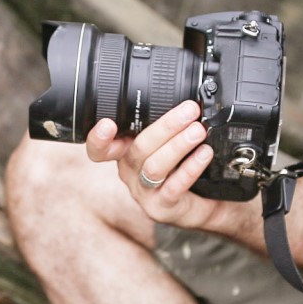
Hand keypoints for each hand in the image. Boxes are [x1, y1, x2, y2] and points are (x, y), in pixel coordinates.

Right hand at [83, 99, 248, 235]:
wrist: (198, 203)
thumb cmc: (178, 168)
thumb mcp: (164, 144)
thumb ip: (164, 125)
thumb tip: (183, 96)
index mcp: (124, 153)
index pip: (100, 147)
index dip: (98, 138)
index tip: (108, 123)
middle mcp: (129, 173)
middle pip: (139, 148)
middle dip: (165, 127)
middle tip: (189, 111)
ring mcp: (144, 192)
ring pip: (155, 166)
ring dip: (178, 145)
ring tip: (198, 131)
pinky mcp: (161, 207)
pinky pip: (173, 187)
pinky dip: (190, 168)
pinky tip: (203, 153)